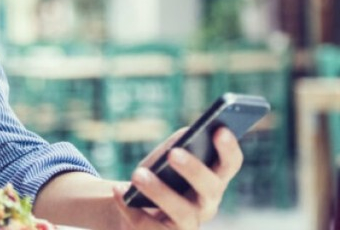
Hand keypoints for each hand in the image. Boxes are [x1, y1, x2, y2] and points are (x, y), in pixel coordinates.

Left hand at [111, 127, 243, 228]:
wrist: (133, 207)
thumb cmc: (157, 176)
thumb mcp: (165, 158)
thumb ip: (179, 144)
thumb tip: (187, 136)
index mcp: (212, 180)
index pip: (229, 165)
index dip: (228, 149)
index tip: (219, 129)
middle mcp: (206, 205)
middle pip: (210, 189)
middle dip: (194, 170)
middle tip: (173, 153)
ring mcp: (187, 225)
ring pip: (182, 213)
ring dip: (160, 192)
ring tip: (138, 174)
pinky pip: (148, 226)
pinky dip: (130, 207)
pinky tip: (118, 191)